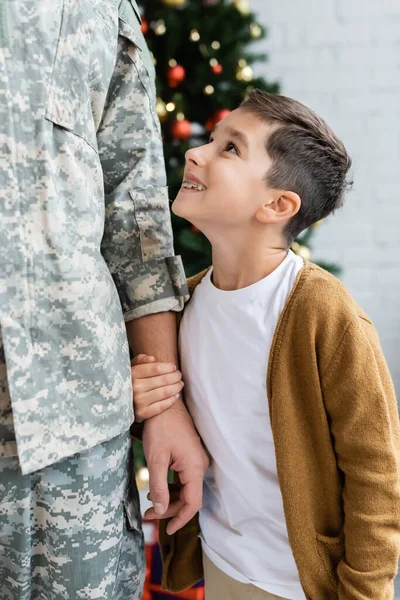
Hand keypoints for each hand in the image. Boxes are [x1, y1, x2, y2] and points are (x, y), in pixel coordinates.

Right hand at [131, 354, 183, 421]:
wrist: (115, 403)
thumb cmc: (128, 381)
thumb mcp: (130, 367)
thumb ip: (140, 360)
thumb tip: (153, 359)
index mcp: (132, 374)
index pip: (156, 368)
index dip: (168, 367)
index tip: (173, 367)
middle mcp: (135, 387)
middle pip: (163, 380)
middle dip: (175, 376)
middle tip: (179, 375)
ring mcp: (138, 401)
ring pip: (165, 392)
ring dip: (176, 387)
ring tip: (180, 384)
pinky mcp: (141, 414)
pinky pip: (161, 406)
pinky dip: (171, 400)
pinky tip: (176, 396)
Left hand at [142, 401, 208, 534]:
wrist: (165, 403)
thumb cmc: (160, 428)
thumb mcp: (156, 459)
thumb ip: (159, 486)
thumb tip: (160, 510)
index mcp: (194, 467)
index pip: (193, 503)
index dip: (180, 519)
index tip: (167, 531)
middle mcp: (200, 465)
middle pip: (189, 497)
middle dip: (170, 510)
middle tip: (148, 514)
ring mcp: (196, 460)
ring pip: (186, 489)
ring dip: (170, 499)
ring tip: (149, 503)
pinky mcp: (190, 455)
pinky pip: (184, 478)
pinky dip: (172, 487)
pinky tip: (157, 488)